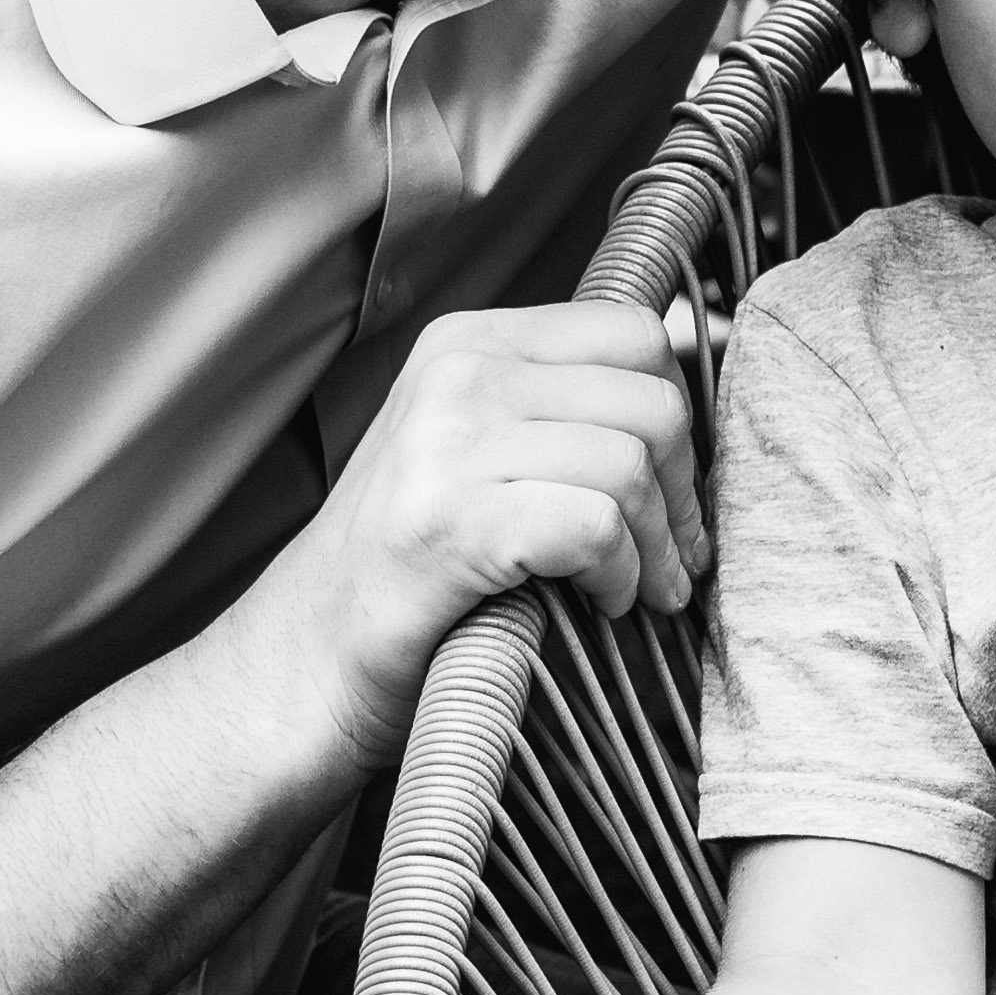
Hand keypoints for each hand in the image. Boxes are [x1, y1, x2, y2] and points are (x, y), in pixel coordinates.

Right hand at [238, 303, 708, 760]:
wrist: (303, 660)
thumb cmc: (409, 566)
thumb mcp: (477, 450)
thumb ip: (560, 409)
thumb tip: (692, 393)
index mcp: (468, 341)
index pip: (635, 334)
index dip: (678, 416)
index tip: (675, 485)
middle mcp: (455, 374)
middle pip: (650, 402)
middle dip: (683, 491)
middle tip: (674, 555)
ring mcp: (446, 443)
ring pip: (630, 465)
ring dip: (657, 547)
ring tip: (641, 590)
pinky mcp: (450, 522)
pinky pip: (594, 527)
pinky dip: (619, 576)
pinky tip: (600, 603)